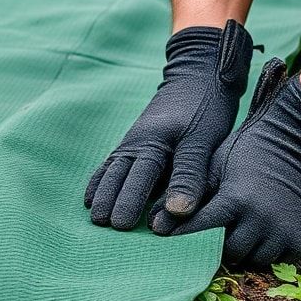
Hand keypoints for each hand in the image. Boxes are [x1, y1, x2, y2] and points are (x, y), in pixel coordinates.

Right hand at [85, 21, 252, 229]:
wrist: (199, 74)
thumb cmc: (206, 108)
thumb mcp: (203, 141)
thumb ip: (189, 174)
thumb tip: (175, 211)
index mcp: (153, 142)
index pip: (138, 177)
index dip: (129, 201)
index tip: (122, 225)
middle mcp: (137, 142)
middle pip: (117, 175)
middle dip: (109, 200)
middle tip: (102, 225)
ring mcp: (133, 140)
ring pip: (112, 169)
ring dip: (103, 192)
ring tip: (94, 215)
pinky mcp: (136, 141)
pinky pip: (113, 163)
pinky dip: (103, 178)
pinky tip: (94, 194)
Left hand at [150, 59, 300, 266]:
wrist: (295, 138)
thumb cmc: (247, 150)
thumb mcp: (216, 165)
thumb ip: (190, 195)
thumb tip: (154, 224)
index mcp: (235, 199)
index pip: (200, 229)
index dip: (182, 235)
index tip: (168, 238)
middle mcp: (260, 220)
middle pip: (228, 252)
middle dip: (218, 246)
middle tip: (211, 235)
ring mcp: (281, 231)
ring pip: (253, 261)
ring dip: (243, 252)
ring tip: (237, 235)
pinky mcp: (299, 239)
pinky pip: (277, 262)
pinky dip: (267, 254)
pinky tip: (259, 239)